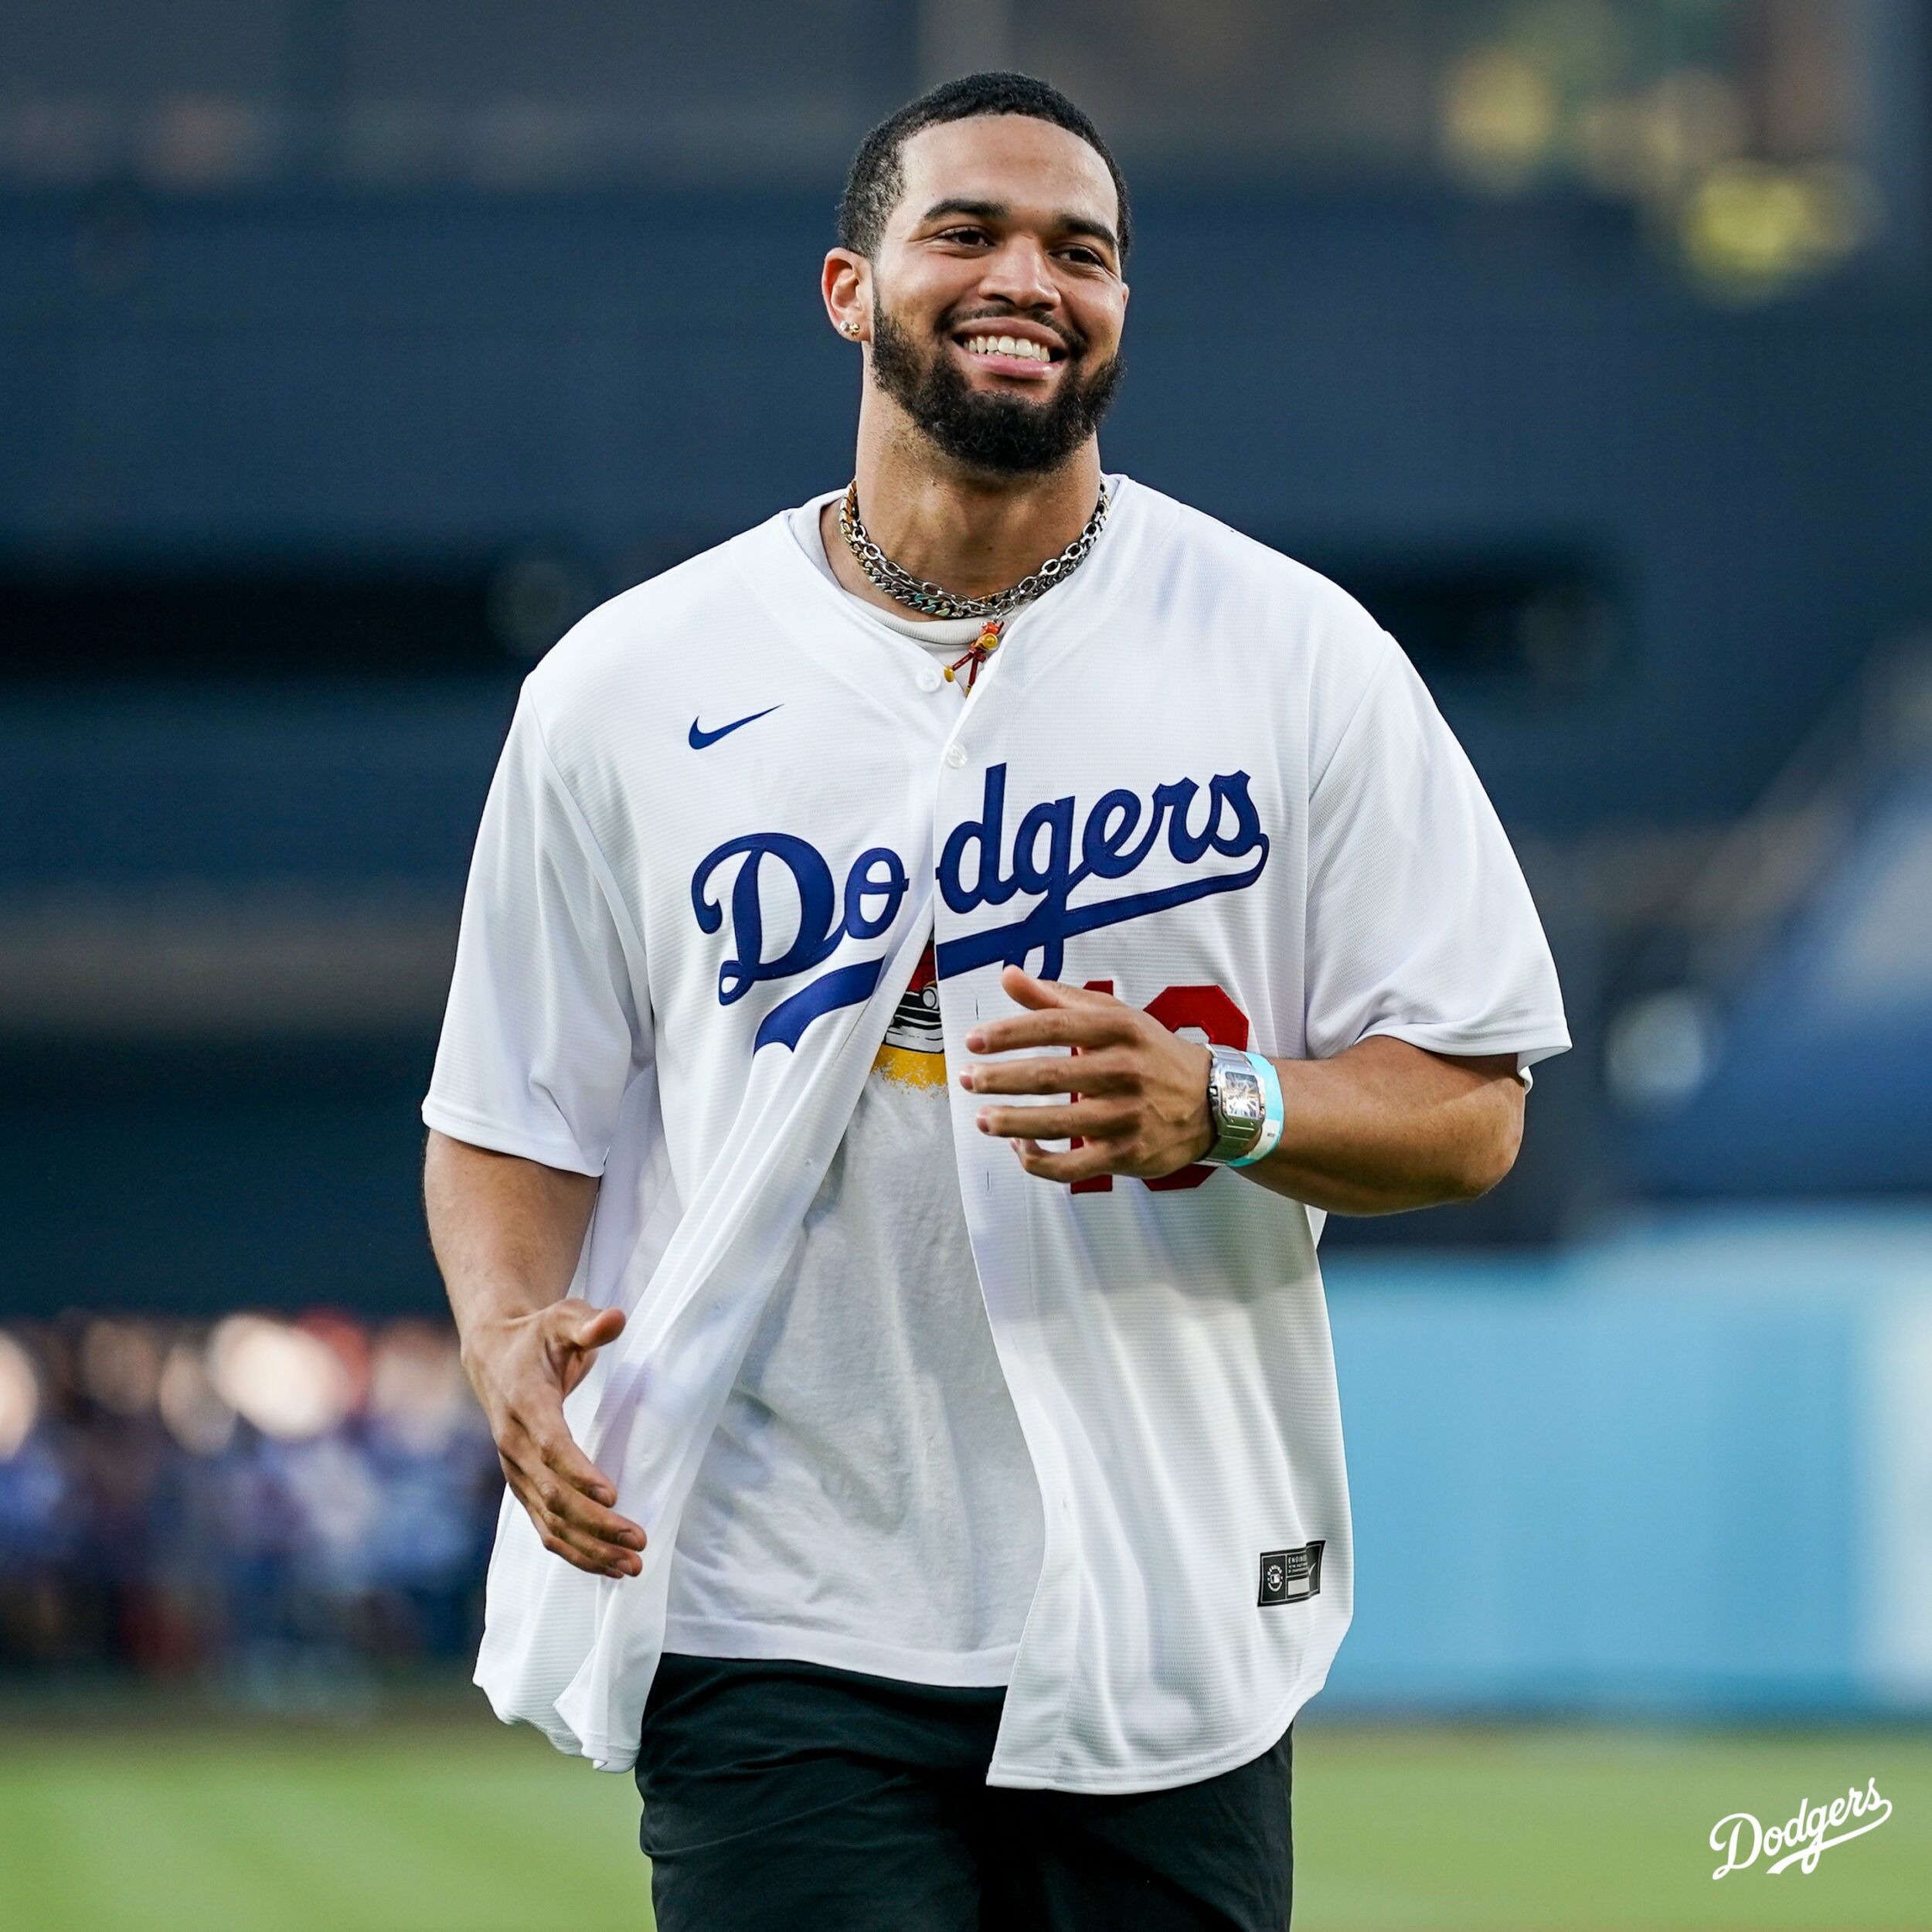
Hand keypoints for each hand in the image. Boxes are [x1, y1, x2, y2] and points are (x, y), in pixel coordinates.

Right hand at [460, 1299, 644, 1577]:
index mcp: (525, 1403)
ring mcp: (516, 1470)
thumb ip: (589, 1323)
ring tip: (632, 1566)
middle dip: (596, 1523)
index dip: (580, 1472)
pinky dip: (574, 1551)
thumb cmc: (538, 1335)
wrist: (493, 1355)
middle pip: (554, 1495)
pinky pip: (545, 1528)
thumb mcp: (563, 1317)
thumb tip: (615, 1319)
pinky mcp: (523, 1486)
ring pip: (549, 1521)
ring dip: (589, 1548)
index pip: (551, 1445)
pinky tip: (607, 1567)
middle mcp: (514, 1444)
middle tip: (639, 1540)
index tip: (613, 1496)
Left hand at [960, 966, 1215, 1184]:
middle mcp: (1126, 1070)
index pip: (1056, 1026)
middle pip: (1052, 1076)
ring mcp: (1128, 1115)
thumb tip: (1008, 976)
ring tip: (983, 1118)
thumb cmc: (1152, 1054)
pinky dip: (1041, 1161)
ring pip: (1060, 1124)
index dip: (1010, 1034)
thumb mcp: (1115, 1017)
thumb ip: (1057, 998)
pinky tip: (1020, 1148)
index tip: (974, 1041)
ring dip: (1014, 1122)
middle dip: (1002, 1078)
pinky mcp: (1128, 1153)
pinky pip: (1074, 1165)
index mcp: (1121, 1030)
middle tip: (968, 1078)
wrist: (1214, 1102)